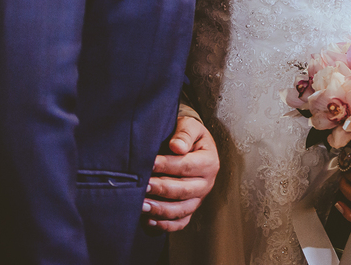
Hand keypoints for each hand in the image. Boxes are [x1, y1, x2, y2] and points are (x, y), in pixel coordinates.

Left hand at [142, 116, 219, 231]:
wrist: (191, 145)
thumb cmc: (188, 135)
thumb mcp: (189, 126)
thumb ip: (184, 133)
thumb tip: (177, 147)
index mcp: (209, 162)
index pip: (187, 166)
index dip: (167, 165)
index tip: (149, 163)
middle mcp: (207, 183)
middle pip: (184, 190)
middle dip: (161, 189)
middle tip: (142, 186)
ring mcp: (199, 199)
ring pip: (181, 210)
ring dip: (160, 210)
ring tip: (142, 206)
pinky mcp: (190, 209)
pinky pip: (180, 223)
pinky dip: (165, 225)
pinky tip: (149, 221)